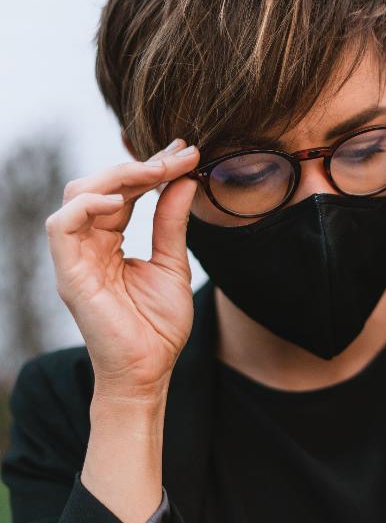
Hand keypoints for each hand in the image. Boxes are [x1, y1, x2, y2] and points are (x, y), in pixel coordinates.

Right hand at [45, 138, 200, 400]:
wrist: (150, 369)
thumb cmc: (159, 324)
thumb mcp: (172, 263)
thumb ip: (171, 222)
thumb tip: (184, 180)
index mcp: (109, 241)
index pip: (124, 192)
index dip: (152, 168)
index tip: (186, 152)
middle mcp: (89, 244)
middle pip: (101, 185)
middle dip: (141, 165)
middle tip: (181, 155)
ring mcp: (76, 258)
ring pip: (79, 195)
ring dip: (119, 176)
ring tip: (159, 170)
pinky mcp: (69, 274)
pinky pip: (62, 227)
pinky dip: (87, 205)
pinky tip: (120, 198)